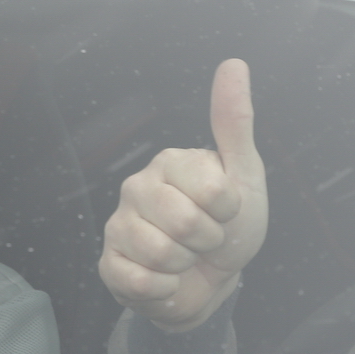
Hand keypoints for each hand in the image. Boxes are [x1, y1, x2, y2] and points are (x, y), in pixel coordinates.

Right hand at [99, 58, 267, 331]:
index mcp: (169, 162)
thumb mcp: (244, 176)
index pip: (212, 191)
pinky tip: (165, 279)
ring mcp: (118, 226)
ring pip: (161, 254)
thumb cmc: (229, 226)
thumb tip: (234, 63)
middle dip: (207, 241)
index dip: (228, 211)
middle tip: (204, 239)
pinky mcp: (110, 264)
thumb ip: (235, 123)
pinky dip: (164, 289)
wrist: (214, 281)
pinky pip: (140, 281)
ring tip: (184, 257)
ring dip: (185, 266)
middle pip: (184, 223)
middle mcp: (137, 187)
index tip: (225, 211)